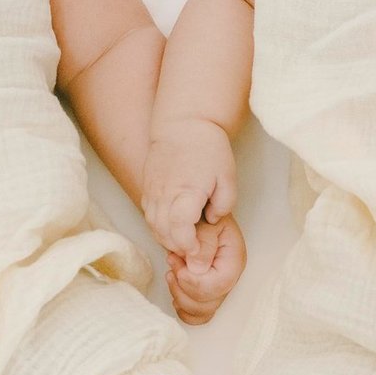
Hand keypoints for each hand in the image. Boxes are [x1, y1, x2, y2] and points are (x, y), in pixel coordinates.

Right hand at [142, 117, 236, 262]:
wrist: (183, 124)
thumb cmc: (209, 148)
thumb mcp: (228, 176)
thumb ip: (224, 204)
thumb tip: (212, 220)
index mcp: (186, 191)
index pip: (180, 228)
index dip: (188, 245)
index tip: (197, 250)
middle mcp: (164, 193)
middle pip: (163, 232)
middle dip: (178, 247)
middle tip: (194, 250)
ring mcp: (152, 191)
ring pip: (153, 225)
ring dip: (166, 239)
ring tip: (183, 241)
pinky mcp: (147, 188)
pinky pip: (148, 215)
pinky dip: (158, 227)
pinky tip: (171, 228)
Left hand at [167, 215, 245, 325]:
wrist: (197, 214)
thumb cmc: (202, 216)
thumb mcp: (205, 221)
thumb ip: (203, 241)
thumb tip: (197, 268)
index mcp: (234, 260)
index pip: (218, 285)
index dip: (193, 280)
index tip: (176, 263)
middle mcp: (229, 278)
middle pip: (209, 303)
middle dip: (183, 287)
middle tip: (172, 263)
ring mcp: (219, 288)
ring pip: (201, 311)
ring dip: (180, 295)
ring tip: (172, 271)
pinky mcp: (207, 294)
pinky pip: (197, 315)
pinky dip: (183, 307)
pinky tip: (176, 288)